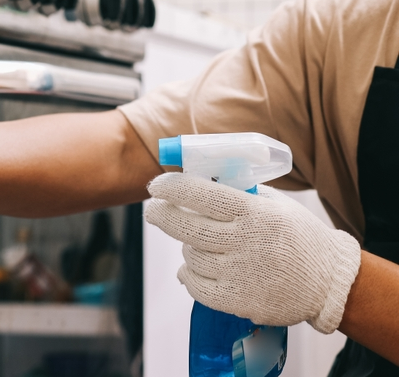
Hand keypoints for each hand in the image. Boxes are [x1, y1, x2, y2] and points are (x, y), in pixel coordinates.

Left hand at [145, 172, 361, 332]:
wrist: (330, 283)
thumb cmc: (300, 238)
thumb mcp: (276, 205)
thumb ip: (241, 194)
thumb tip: (200, 182)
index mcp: (254, 213)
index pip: (201, 194)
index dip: (173, 188)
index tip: (157, 185)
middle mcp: (245, 241)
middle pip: (186, 226)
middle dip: (161, 214)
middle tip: (152, 209)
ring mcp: (239, 272)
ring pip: (190, 255)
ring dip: (187, 246)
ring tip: (198, 243)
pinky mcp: (237, 300)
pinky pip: (195, 285)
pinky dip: (188, 275)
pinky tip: (190, 269)